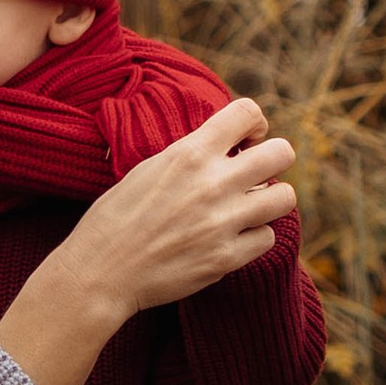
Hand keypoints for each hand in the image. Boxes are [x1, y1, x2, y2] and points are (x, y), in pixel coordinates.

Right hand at [0, 99, 295, 384]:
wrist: (101, 272)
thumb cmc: (116, 217)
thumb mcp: (149, 168)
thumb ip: (191, 155)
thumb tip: (226, 149)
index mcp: (189, 153)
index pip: (247, 113)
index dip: (254, 123)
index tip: (247, 139)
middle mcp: (212, 183)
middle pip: (282, 153)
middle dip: (274, 158)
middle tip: (257, 171)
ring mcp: (223, 222)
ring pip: (284, 197)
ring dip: (270, 198)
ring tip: (250, 205)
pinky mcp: (227, 258)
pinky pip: (268, 237)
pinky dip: (255, 236)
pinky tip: (234, 236)